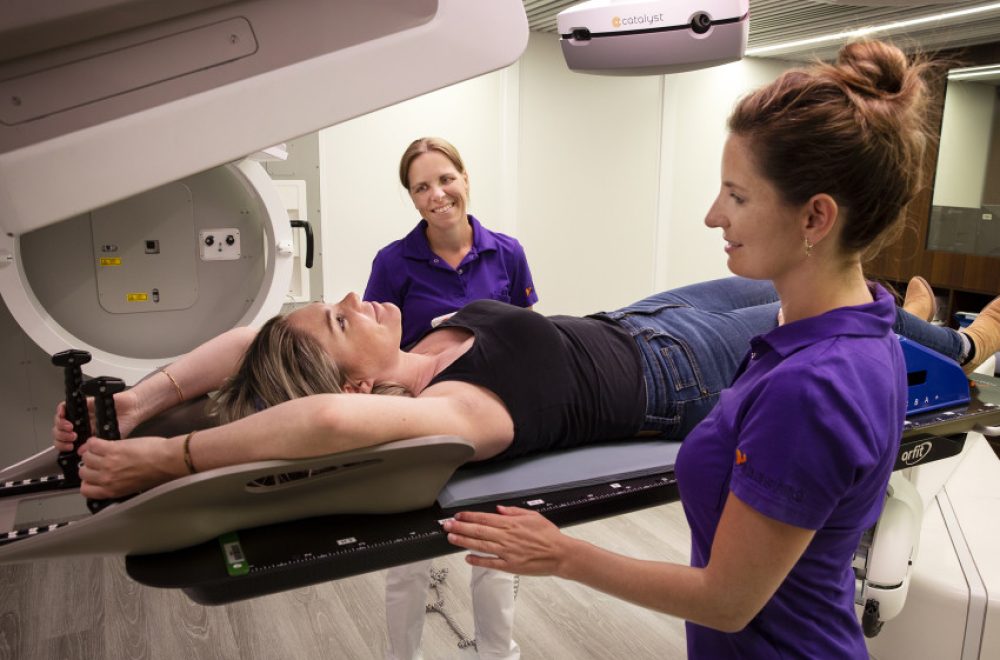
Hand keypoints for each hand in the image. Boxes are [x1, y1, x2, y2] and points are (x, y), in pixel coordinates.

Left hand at [51, 389, 142, 450]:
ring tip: (70, 428)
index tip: (70, 447)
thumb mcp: (109, 440)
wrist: (132, 410)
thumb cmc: (123, 425)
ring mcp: (80, 415)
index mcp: (84, 437)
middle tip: (71, 438)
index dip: (63, 446)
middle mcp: (80, 426)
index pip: (66, 443)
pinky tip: (65, 416)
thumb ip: (94, 446)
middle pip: (59, 433)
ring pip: (59, 421)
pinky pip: (64, 406)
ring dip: (60, 426)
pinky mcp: (81, 404)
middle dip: (61, 437)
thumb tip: (80, 452)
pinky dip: (61, 410)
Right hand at [76, 436, 178, 498]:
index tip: (92, 476)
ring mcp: (108, 463)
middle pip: (84, 472)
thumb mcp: (134, 486)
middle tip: (97, 460)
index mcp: (112, 490)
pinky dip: (94, 442)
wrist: (167, 461)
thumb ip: (119, 484)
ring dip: (91, 453)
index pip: (86, 490)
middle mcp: (107, 479)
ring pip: (86, 457)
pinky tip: (99, 441)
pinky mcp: (112, 449)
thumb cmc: (158, 473)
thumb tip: (112, 478)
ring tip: (100, 450)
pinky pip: (93, 444)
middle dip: (89, 466)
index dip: (87, 482)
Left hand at [443, 506, 574, 576]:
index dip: (469, 517)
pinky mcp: (510, 566)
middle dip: (461, 528)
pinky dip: (478, 560)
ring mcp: (507, 552)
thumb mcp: (533, 516)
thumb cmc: (549, 536)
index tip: (458, 516)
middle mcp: (507, 537)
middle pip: (479, 531)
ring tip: (451, 538)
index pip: (485, 518)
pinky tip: (467, 558)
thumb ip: (513, 512)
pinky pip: (490, 563)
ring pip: (481, 546)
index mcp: (512, 524)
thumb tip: (499, 509)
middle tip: (447, 526)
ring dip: (464, 541)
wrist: (561, 554)